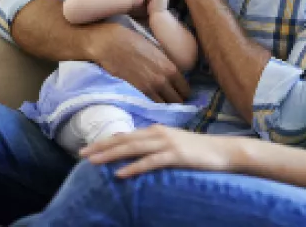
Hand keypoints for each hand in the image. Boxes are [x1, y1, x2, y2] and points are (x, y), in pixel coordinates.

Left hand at [81, 125, 243, 177]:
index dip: (104, 142)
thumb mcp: (172, 145)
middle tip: (81, 154)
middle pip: (124, 140)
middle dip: (101, 147)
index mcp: (156, 130)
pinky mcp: (176, 155)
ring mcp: (167, 143)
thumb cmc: (197, 151)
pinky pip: (151, 162)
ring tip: (93, 162)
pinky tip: (120, 174)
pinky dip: (134, 167)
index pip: (125, 136)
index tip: (86, 149)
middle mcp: (159, 133)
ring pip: (133, 149)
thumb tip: (133, 152)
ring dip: (111, 155)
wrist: (224, 152)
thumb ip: (153, 146)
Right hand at [90, 23, 189, 102]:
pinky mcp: (136, 93)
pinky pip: (150, 105)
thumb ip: (166, 63)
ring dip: (165, 106)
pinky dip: (153, 107)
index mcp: (170, 68)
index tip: (181, 93)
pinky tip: (152, 104)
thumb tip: (173, 71)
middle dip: (177, 101)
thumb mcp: (156, 49)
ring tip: (162, 103)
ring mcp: (149, 88)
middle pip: (177, 101)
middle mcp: (162, 81)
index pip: (185, 89)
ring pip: (164, 106)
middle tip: (173, 100)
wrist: (110, 44)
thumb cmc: (132, 41)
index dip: (184, 93)